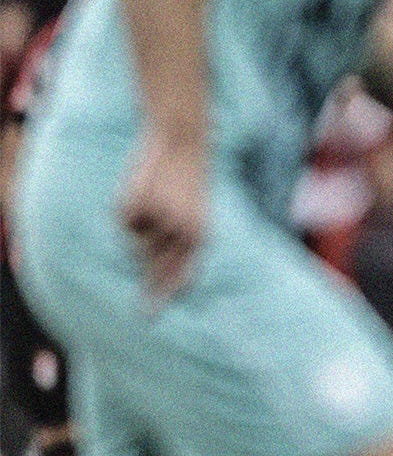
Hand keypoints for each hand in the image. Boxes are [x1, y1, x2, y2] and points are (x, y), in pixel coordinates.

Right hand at [119, 130, 208, 300]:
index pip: (185, 271)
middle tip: (145, 313)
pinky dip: (129, 209)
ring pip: (137, 242)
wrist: (184, 142)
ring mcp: (159, 220)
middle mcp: (182, 231)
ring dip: (139, 230)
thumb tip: (149, 265)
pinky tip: (143, 188)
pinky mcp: (139, 206)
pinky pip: (126, 221)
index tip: (157, 313)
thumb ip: (177, 238)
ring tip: (154, 202)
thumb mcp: (191, 210)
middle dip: (150, 287)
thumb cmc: (188, 178)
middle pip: (157, 267)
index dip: (170, 292)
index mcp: (201, 233)